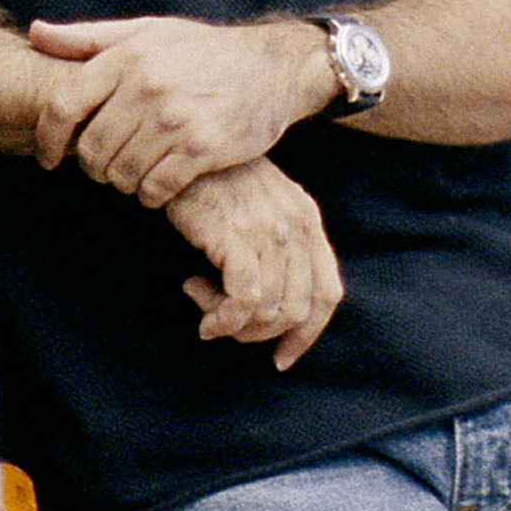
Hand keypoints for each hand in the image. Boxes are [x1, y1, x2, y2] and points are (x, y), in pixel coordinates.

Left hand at [24, 14, 331, 206]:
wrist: (275, 67)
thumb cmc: (203, 51)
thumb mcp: (147, 32)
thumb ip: (88, 39)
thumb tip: (35, 33)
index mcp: (128, 58)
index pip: (63, 105)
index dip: (47, 138)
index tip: (47, 156)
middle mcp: (148, 88)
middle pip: (91, 149)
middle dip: (91, 166)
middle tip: (104, 166)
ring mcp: (176, 120)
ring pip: (120, 174)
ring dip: (121, 181)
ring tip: (133, 171)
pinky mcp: (202, 149)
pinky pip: (154, 189)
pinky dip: (150, 194)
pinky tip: (157, 183)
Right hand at [167, 159, 340, 367]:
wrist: (183, 152)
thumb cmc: (213, 181)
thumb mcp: (259, 207)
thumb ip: (275, 244)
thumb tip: (270, 300)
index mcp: (308, 221)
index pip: (327, 293)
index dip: (307, 333)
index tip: (281, 358)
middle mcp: (297, 227)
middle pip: (297, 308)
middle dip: (260, 334)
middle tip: (225, 326)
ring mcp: (270, 232)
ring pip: (269, 309)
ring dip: (234, 325)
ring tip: (205, 309)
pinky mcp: (238, 237)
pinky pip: (243, 299)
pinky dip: (222, 318)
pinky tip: (201, 309)